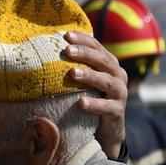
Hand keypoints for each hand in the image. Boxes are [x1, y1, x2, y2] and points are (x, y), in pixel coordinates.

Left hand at [64, 31, 127, 158]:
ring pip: (106, 81)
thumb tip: (45, 50)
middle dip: (85, 54)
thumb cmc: (91, 99)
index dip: (83, 40)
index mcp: (109, 65)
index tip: (66, 35)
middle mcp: (118, 76)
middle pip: (103, 60)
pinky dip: (94, 104)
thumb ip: (75, 67)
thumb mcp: (84, 82)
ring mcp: (120, 94)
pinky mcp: (117, 112)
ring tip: (72, 73)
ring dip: (90, 76)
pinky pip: (106, 107)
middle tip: (67, 50)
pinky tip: (81, 103)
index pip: (97, 47)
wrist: (106, 130)